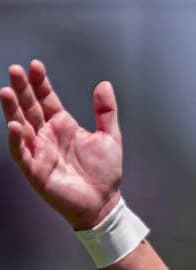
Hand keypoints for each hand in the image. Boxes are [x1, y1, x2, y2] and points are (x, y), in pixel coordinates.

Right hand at [2, 60, 122, 229]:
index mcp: (62, 125)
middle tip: (15, 70)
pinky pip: (21, 153)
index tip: (35, 65)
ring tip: (6, 91)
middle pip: (30, 107)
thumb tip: (104, 84)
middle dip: (22, 89)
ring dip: (12, 109)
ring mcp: (39, 151)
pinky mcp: (35, 170)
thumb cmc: (105, 173)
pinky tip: (14, 126)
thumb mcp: (110, 137)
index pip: (46, 99)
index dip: (40, 83)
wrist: (104, 203)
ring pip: (20, 126)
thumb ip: (106, 111)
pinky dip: (16, 140)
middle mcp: (47, 135)